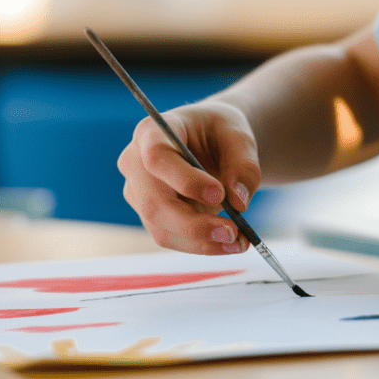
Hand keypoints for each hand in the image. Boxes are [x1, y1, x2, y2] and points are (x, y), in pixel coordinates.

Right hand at [117, 101, 259, 254]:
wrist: (212, 143)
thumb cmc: (219, 133)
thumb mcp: (238, 137)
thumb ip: (243, 165)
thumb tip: (239, 201)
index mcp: (151, 132)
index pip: (157, 158)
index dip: (185, 180)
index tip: (219, 194)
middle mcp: (135, 164)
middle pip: (154, 203)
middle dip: (194, 224)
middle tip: (232, 232)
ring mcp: (138, 194)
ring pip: (161, 228)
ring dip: (201, 242)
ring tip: (238, 242)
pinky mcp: (150, 216)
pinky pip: (171, 238)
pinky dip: (201, 245)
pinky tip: (228, 243)